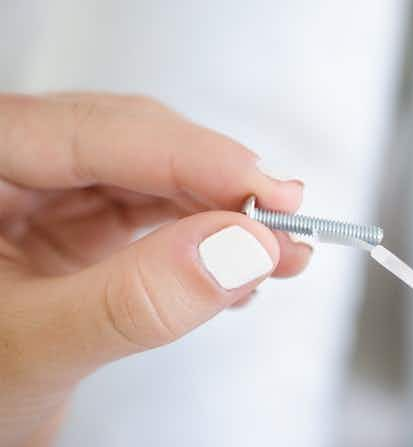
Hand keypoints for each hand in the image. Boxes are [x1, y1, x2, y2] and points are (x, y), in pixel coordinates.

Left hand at [0, 93, 311, 445]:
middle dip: (219, 183)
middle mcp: (16, 164)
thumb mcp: (36, 347)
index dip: (193, 156)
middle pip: (136, 143)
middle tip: (284, 219)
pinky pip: (158, 213)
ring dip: (224, 213)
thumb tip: (238, 249)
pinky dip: (206, 240)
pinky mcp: (84, 224)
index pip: (94, 133)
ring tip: (278, 250)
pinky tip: (238, 269)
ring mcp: (52, 194)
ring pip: (157, 176)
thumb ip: (133, 300)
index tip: (268, 191)